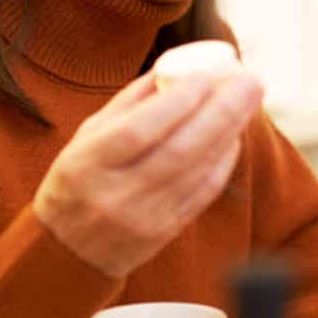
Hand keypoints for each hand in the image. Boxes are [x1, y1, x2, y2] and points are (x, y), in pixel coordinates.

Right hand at [34, 70, 263, 277]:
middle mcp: (115, 194)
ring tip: (248, 101)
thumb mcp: (88, 136)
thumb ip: (129, 103)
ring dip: (228, 132)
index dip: (177, 102)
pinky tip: (233, 137)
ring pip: (197, 172)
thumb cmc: (79, 179)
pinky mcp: (164, 233)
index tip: (206, 75)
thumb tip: (174, 66)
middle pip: (178, 150)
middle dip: (220, 112)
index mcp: (88, 164)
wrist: (69, 251)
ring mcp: (143, 218)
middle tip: (248, 81)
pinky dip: (223, 163)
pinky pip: (202, 194)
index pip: (139, 130)